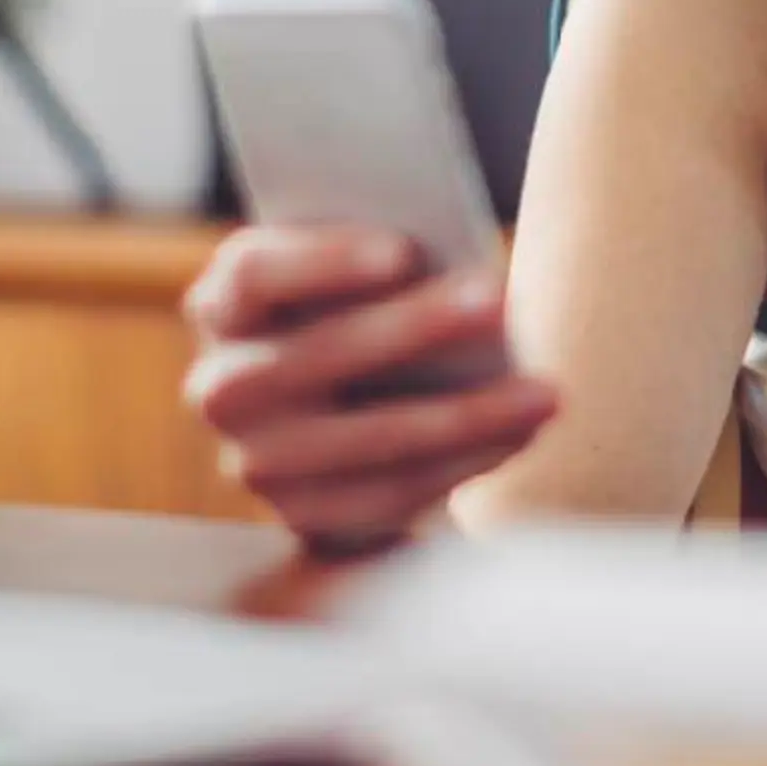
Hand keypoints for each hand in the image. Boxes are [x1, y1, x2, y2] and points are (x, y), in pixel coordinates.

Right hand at [180, 227, 559, 556]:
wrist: (341, 414)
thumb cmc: (360, 311)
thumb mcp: (351, 275)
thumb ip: (383, 262)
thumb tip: (455, 263)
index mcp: (224, 304)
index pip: (256, 278)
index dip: (324, 262)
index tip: (403, 250)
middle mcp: (224, 386)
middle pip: (316, 355)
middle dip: (415, 328)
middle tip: (499, 299)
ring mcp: (257, 460)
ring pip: (366, 439)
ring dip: (465, 414)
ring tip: (542, 391)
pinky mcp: (304, 515)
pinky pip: (392, 493)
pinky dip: (465, 462)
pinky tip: (522, 433)